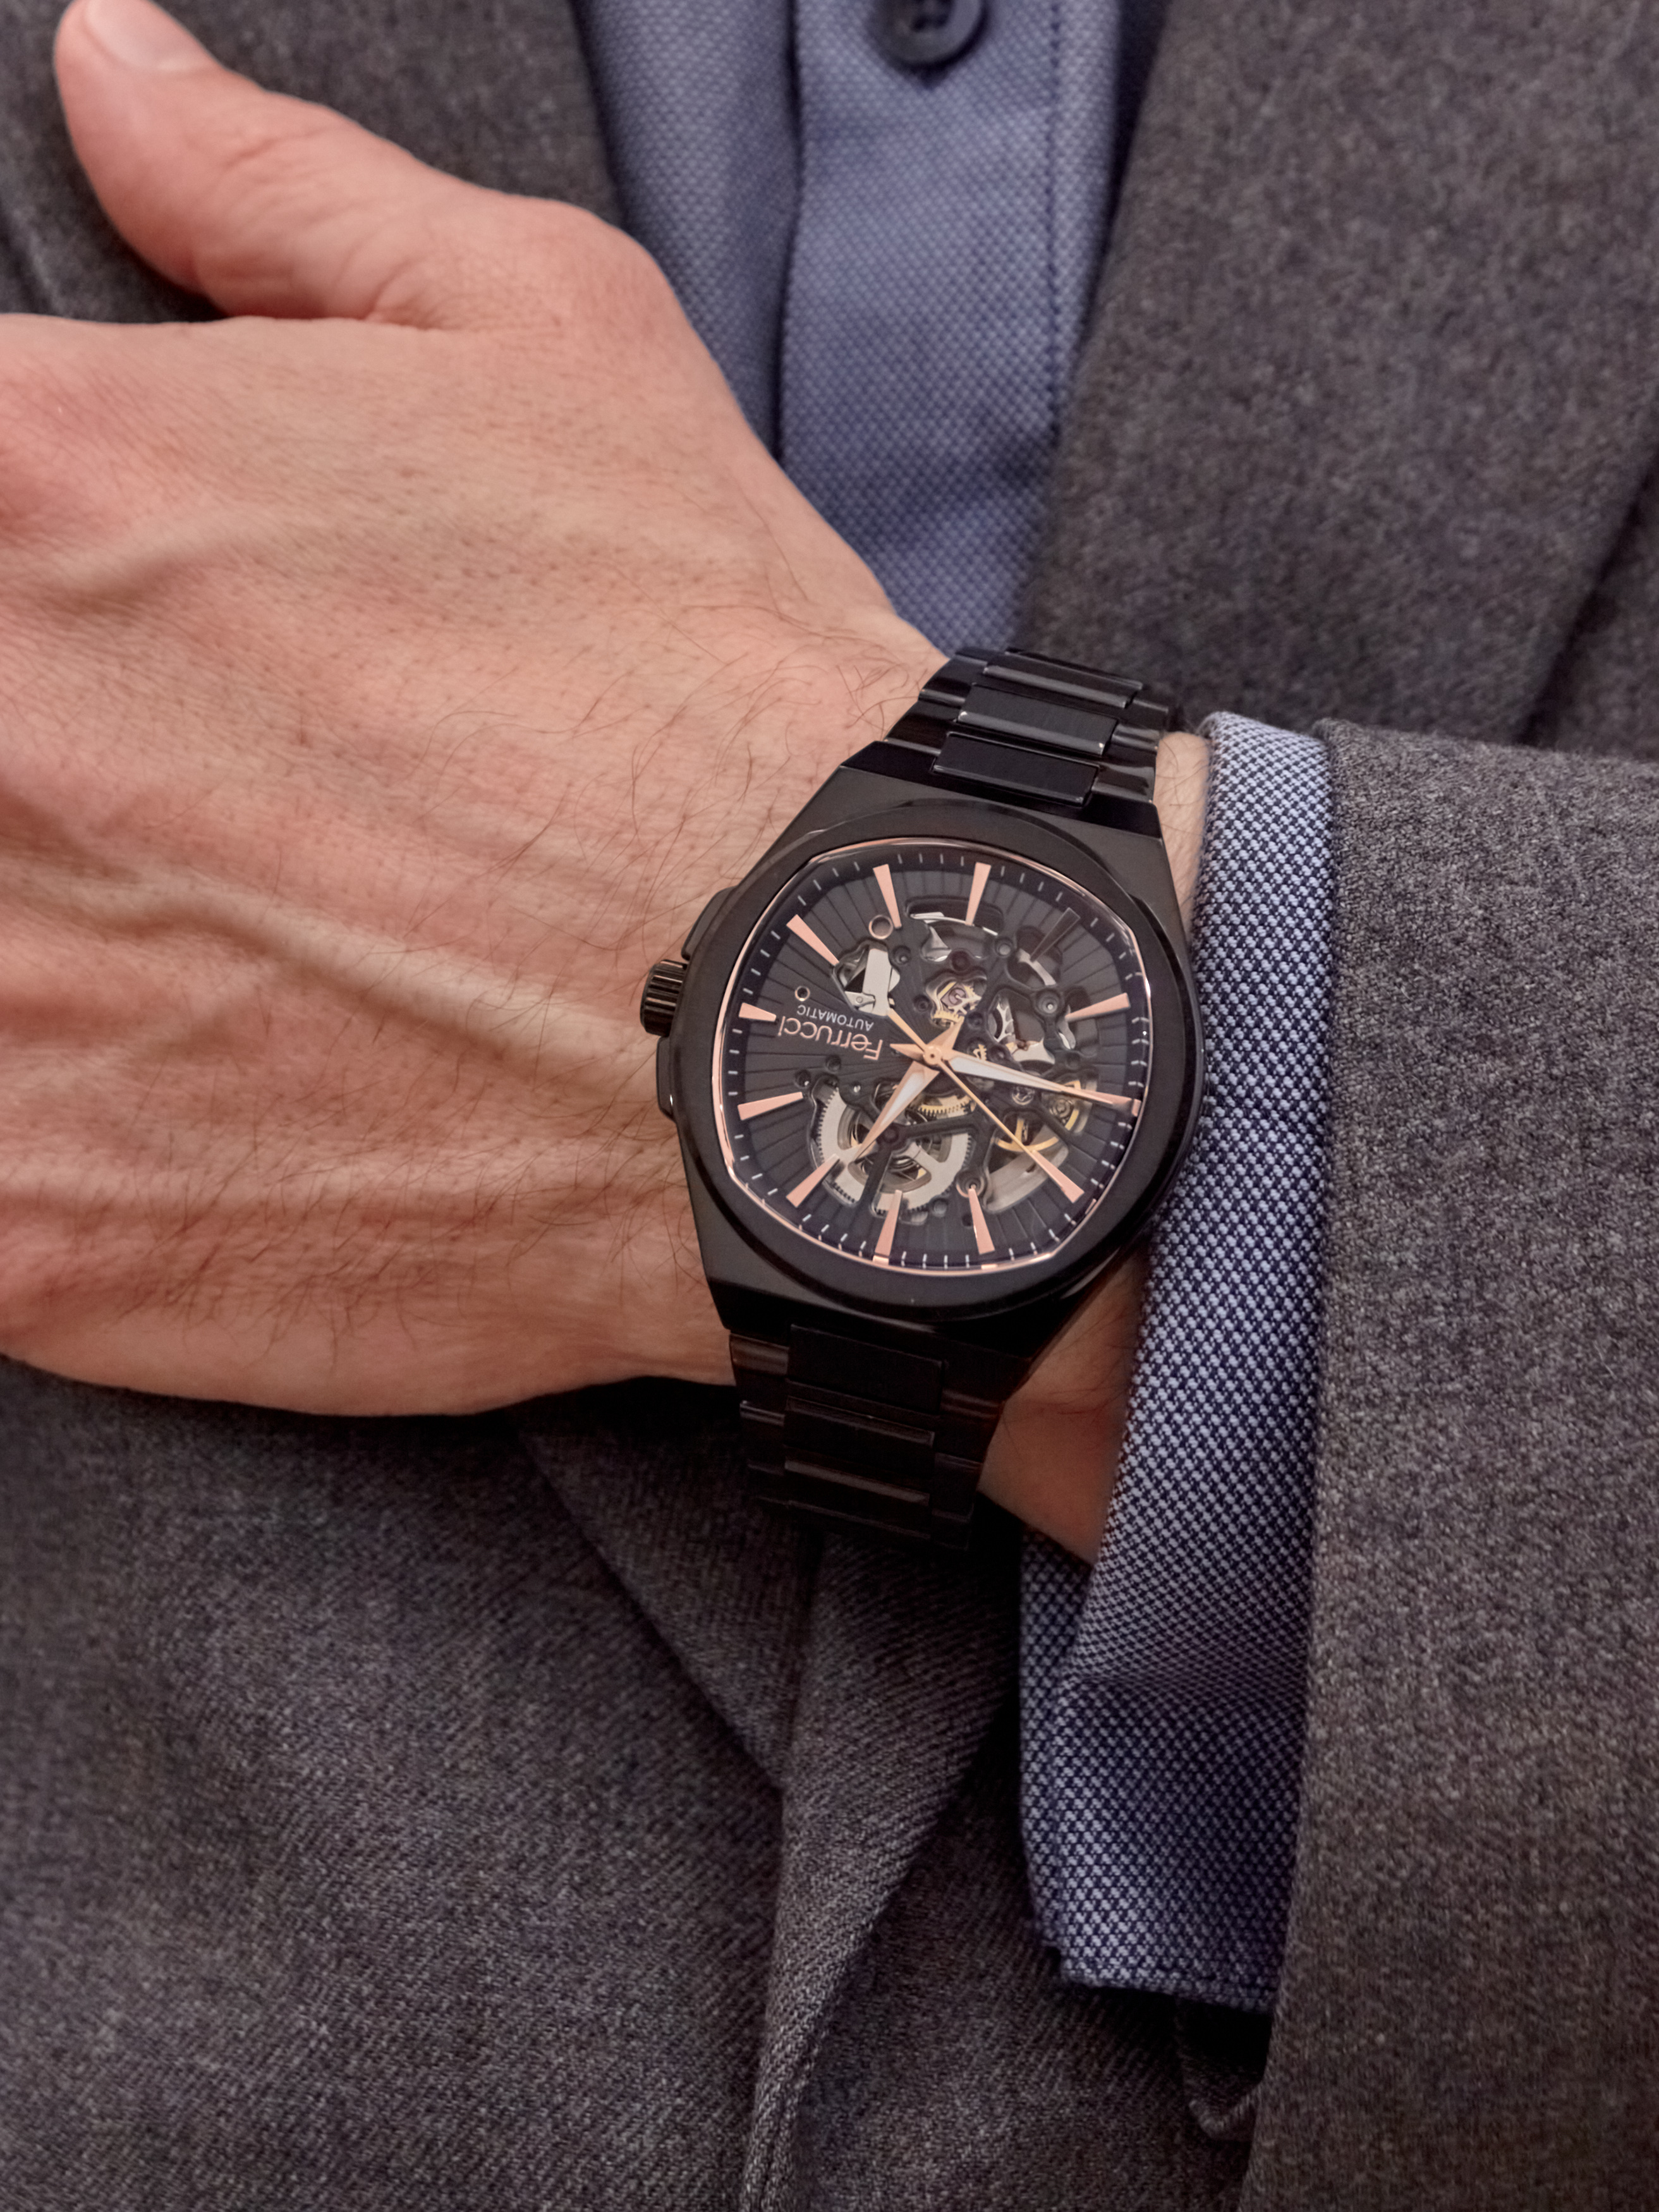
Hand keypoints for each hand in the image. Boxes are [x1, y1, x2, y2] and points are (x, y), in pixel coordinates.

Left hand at [0, 0, 1207, 1562]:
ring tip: (182, 936)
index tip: (74, 605)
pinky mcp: (37, 1227)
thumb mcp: (555, 346)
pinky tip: (168, 1090)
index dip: (10, 550)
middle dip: (29, 742)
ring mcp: (0, 1000)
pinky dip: (33, 1123)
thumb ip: (283, 199)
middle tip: (167, 791)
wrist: (844, 1021)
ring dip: (24, 929)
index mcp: (52, 482)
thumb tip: (116, 74)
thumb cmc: (718, 688)